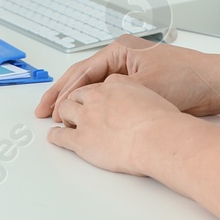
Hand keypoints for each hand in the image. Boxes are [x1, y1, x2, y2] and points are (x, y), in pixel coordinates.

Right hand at [35, 35, 219, 118]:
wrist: (216, 85)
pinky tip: (86, 119)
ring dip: (77, 102)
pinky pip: (109, 95)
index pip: (82, 71)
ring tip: (59, 118)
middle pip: (84, 77)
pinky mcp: (139, 85)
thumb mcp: (144, 87)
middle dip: (62, 96)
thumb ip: (114, 95)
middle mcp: (123, 57)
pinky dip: (95, 106)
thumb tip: (88, 107)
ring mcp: (130, 71)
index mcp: (121, 49)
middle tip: (43, 112)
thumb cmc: (187, 79)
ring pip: (95, 88)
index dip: (63, 92)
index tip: (50, 109)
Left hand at [47, 74, 185, 175]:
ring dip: (62, 114)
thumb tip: (137, 103)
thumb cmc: (165, 121)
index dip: (90, 90)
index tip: (86, 94)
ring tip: (60, 118)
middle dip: (70, 98)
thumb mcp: (156, 95)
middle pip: (78, 93)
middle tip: (64, 105)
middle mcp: (98, 95)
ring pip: (66, 109)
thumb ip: (141, 94)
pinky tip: (55, 136)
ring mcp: (87, 115)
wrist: (162, 139)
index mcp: (117, 81)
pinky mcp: (81, 138)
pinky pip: (61, 135)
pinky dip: (56, 135)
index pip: (97, 82)